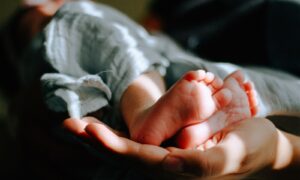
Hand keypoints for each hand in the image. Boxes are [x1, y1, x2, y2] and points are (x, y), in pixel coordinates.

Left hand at [63, 117, 293, 178]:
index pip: (138, 159)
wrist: (262, 146)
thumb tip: (168, 162)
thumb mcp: (231, 156)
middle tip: (68, 124)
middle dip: (95, 141)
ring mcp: (167, 157)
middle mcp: (167, 166)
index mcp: (179, 170)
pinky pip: (139, 142)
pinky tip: (101, 127)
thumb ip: (201, 164)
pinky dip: (116, 134)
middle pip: (124, 154)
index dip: (112, 145)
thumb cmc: (251, 148)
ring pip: (127, 149)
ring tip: (75, 124)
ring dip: (100, 137)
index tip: (88, 130)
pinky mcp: (170, 147)